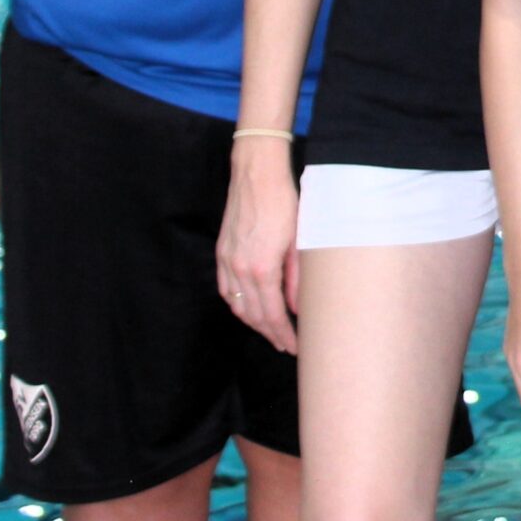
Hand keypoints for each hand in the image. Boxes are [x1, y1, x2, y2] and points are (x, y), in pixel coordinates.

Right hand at [217, 146, 302, 354]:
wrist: (256, 174)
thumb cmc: (285, 202)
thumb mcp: (299, 240)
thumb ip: (296, 278)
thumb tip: (296, 308)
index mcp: (261, 269)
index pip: (272, 315)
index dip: (283, 334)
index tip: (296, 346)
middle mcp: (239, 270)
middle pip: (253, 315)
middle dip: (270, 334)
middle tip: (287, 345)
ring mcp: (226, 262)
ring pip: (237, 306)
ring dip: (254, 323)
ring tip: (272, 332)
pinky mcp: (221, 253)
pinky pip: (225, 290)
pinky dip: (237, 305)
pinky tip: (249, 309)